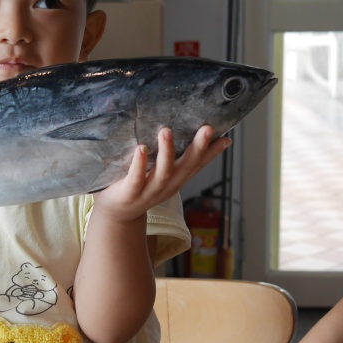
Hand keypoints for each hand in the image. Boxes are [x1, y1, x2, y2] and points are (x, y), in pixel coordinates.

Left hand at [95, 126, 230, 222]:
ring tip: (167, 131)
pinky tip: (141, 149)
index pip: (197, 165)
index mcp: (176, 180)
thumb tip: (181, 130)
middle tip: (207, 128)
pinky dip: (139, 165)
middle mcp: (167, 186)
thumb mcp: (159, 172)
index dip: (212, 153)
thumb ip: (170, 155)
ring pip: (163, 174)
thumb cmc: (138, 184)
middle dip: (198, 149)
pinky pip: (136, 179)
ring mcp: (148, 192)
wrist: (116, 214)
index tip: (226, 138)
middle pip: (186, 167)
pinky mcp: (129, 195)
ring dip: (167, 152)